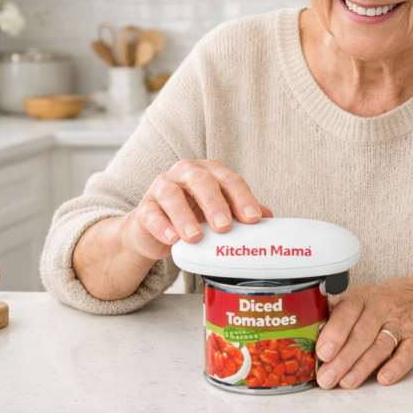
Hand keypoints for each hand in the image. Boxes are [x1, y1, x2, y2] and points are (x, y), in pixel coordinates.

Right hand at [121, 159, 271, 260]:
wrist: (154, 228)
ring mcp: (162, 188)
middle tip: (224, 226)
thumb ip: (240, 213)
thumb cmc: (192, 215)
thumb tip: (267, 218)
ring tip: (195, 237)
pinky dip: (162, 226)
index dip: (243, 198)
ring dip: (185, 217)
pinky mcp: (144, 208)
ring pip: (172, 195)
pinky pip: (151, 214)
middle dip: (215, 204)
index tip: (253, 218)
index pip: (230, 181)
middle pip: (201, 181)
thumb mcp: (218, 214)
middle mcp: (186, 174)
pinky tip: (172, 239)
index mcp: (210, 173)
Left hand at [315, 276, 412, 389]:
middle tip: (327, 377)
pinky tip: (383, 379)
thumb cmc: (384, 302)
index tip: (322, 352)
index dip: (334, 332)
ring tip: (347, 383)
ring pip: (380, 346)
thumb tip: (309, 333)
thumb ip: (337, 314)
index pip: (347, 312)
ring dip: (362, 366)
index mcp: (362, 297)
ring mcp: (401, 324)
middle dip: (342, 358)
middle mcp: (381, 308)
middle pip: (361, 334)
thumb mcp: (361, 298)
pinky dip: (396, 367)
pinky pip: (407, 354)